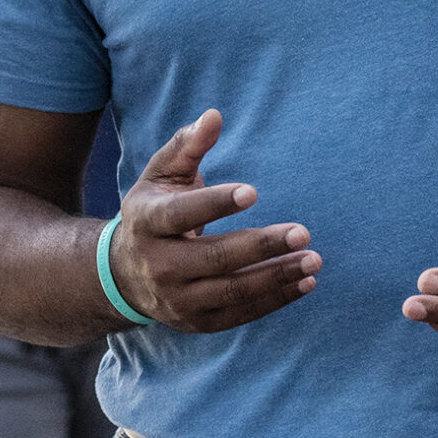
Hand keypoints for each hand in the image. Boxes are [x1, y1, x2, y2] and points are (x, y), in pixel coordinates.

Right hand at [108, 109, 317, 332]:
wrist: (124, 275)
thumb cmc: (153, 212)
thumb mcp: (161, 175)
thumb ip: (187, 145)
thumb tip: (215, 116)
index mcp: (148, 222)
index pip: (182, 215)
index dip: (216, 204)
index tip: (254, 192)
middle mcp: (159, 265)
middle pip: (215, 258)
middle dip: (262, 246)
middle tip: (303, 233)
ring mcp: (177, 299)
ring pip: (233, 291)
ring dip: (277, 276)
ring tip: (313, 260)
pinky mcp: (197, 321)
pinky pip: (241, 313)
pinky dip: (275, 300)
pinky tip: (304, 282)